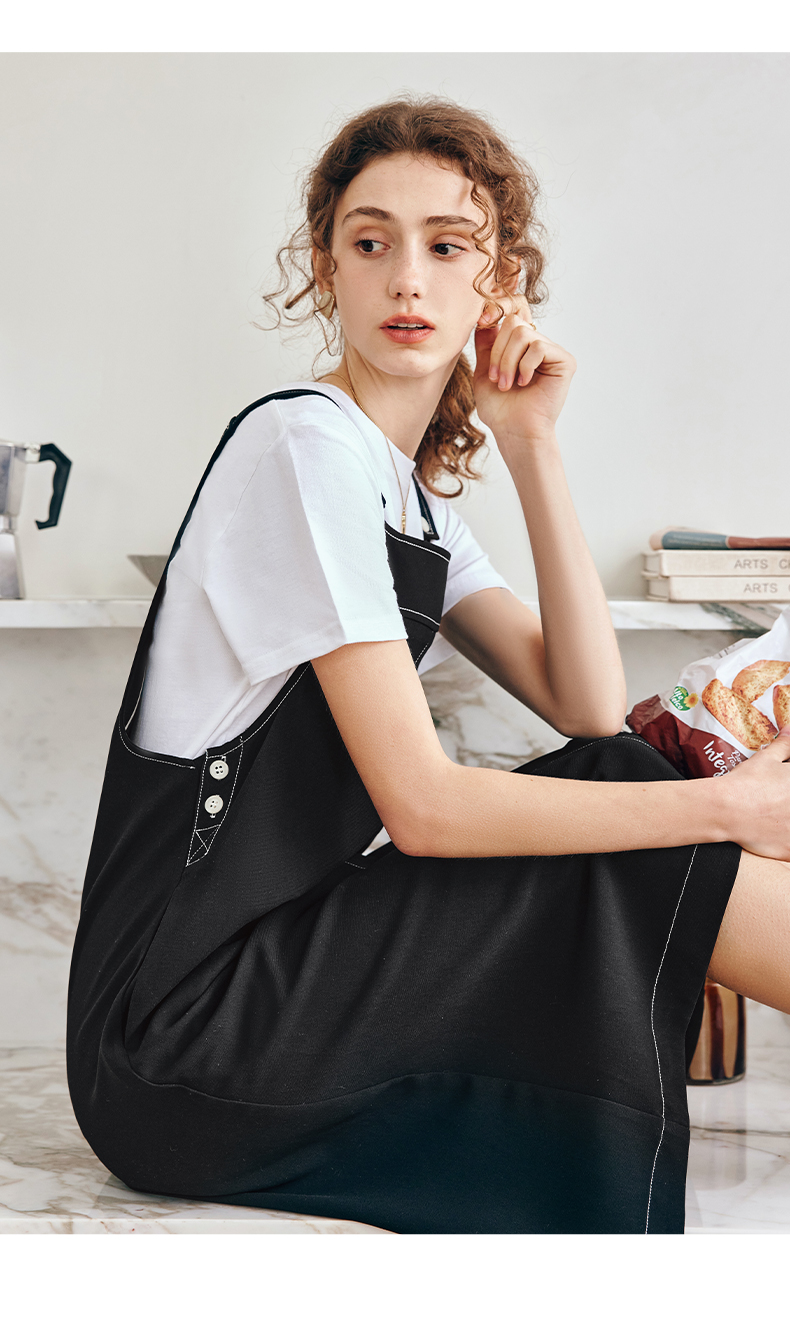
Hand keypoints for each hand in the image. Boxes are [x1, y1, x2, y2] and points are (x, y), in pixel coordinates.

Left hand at [473, 296, 575, 445]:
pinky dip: (525, 366)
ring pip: (522, 333)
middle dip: (498, 350)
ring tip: (506, 384)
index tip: (481, 321)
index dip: (497, 307)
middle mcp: (537, 343)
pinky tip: (524, 383)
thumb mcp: (484, 369)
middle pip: (513, 320)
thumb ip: (486, 341)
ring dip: (507, 361)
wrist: (513, 431)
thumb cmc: (499, 407)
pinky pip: (539, 346)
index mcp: (518, 344)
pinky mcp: (564, 360)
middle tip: (496, 378)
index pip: (513, 308)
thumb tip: (485, 312)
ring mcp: (551, 351)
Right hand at [718, 725, 789, 859]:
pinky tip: (780, 839)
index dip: (789, 784)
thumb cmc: (746, 782)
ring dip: (788, 822)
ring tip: (781, 819)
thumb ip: (784, 745)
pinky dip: (786, 846)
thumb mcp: (766, 759)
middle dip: (788, 804)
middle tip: (779, 803)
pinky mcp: (789, 850)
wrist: (726, 809)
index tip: (784, 791)